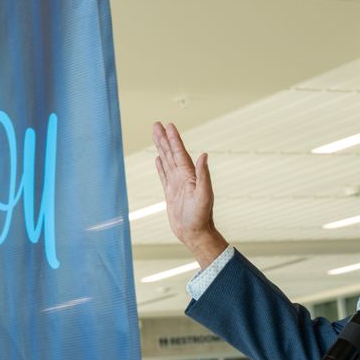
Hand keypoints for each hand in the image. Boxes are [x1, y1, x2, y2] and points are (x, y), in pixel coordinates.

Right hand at [152, 122, 227, 266]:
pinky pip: (164, 176)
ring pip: (166, 162)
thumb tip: (204, 155)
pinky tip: (158, 159)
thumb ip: (203, 175)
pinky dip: (161, 166)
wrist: (196, 234)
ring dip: (161, 148)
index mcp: (190, 175)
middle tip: (156, 124)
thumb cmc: (201, 217)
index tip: (168, 125)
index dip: (174, 139)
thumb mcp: (204, 196)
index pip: (179, 153)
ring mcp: (177, 185)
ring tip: (156, 136)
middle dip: (164, 139)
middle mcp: (183, 177)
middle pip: (171, 153)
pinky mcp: (171, 194)